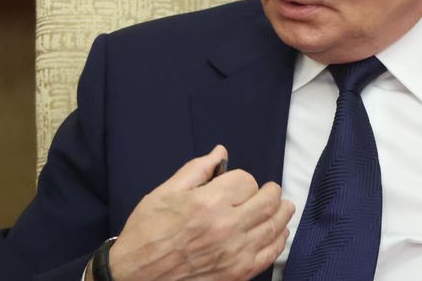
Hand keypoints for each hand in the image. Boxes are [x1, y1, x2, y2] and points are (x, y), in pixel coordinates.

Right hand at [107, 145, 294, 280]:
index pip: (246, 181)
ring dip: (282, 213)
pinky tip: (279, 233)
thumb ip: (197, 170)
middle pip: (266, 202)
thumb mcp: (165, 193)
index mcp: (208, 203)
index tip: (236, 183)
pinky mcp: (237, 273)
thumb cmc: (147, 233)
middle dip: (271, 192)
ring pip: (273, 226)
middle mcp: (226, 227)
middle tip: (271, 190)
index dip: (243, 179)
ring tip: (284, 206)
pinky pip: (269, 254)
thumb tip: (220, 153)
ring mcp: (235, 252)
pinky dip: (279, 241)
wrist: (136, 275)